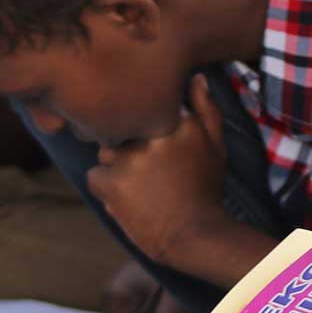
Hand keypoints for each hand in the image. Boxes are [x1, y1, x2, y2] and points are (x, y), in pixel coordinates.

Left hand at [87, 75, 232, 268]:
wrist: (195, 235)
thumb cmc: (205, 189)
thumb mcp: (216, 146)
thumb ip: (206, 110)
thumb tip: (196, 77)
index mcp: (178, 121)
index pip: (143, 107)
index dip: (147, 127)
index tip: (158, 148)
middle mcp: (153, 135)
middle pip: (122, 127)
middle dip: (130, 146)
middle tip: (150, 172)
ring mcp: (130, 158)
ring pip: (106, 150)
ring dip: (116, 165)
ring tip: (139, 186)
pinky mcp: (112, 182)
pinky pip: (95, 175)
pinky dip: (106, 187)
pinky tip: (128, 198)